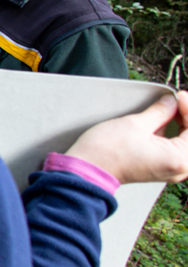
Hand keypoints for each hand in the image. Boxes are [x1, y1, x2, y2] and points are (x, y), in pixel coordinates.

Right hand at [65, 92, 187, 185]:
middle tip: (176, 101)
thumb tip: (172, 101)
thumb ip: (161, 111)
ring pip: (185, 144)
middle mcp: (179, 168)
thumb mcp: (137, 124)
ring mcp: (170, 171)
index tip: (178, 96)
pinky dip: (174, 136)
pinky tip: (163, 124)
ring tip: (169, 110)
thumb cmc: (108, 151)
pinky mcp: (160, 170)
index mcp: (179, 159)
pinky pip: (177, 151)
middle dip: (186, 117)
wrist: (88, 169)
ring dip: (181, 126)